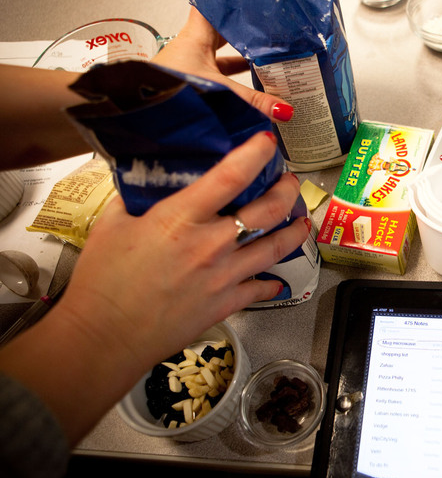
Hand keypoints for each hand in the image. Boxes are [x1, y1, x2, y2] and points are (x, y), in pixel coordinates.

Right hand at [0, 131, 310, 443]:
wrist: (106, 336)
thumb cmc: (103, 280)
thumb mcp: (113, 225)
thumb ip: (138, 199)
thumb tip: (151, 183)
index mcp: (182, 217)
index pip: (231, 176)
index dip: (255, 153)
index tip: (268, 140)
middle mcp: (212, 244)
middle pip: (268, 210)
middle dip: (286, 190)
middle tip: (290, 181)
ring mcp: (224, 275)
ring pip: (276, 247)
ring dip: (295, 230)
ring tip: (302, 220)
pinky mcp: (227, 304)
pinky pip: (261, 288)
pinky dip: (273, 282)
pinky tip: (277, 278)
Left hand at [152, 7, 293, 121]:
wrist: (140, 111)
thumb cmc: (168, 90)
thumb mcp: (221, 92)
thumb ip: (253, 101)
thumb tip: (283, 108)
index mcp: (196, 35)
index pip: (213, 4)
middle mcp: (191, 46)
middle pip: (222, 29)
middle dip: (243, 29)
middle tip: (264, 27)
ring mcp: (189, 64)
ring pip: (219, 53)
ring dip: (238, 55)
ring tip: (263, 58)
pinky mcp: (189, 81)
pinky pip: (215, 74)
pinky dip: (230, 77)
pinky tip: (245, 86)